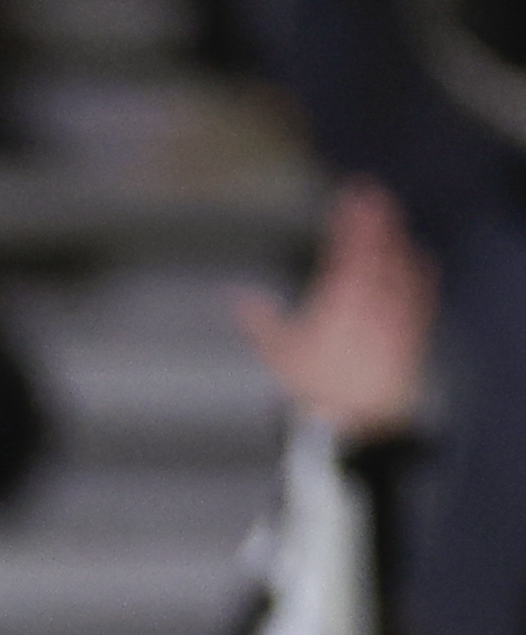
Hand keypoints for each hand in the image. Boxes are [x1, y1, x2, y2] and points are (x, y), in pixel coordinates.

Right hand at [237, 180, 437, 440]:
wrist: (360, 417)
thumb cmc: (320, 388)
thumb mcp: (279, 354)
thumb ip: (259, 321)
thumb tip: (236, 299)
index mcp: (341, 297)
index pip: (350, 246)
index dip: (352, 218)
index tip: (352, 195)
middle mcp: (375, 297)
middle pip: (380, 246)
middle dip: (377, 218)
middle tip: (373, 195)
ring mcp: (398, 310)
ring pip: (402, 261)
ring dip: (397, 237)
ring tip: (391, 220)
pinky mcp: (413, 327)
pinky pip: (421, 286)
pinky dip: (417, 265)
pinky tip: (418, 257)